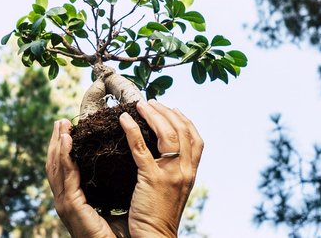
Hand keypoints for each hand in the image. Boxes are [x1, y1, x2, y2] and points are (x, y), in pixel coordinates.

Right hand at [46, 119, 116, 237]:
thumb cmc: (123, 234)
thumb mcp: (116, 203)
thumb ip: (114, 187)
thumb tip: (125, 166)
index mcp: (76, 201)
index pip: (65, 170)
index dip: (64, 150)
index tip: (67, 130)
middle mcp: (66, 202)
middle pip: (55, 166)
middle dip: (55, 143)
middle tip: (60, 122)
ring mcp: (66, 204)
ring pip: (56, 168)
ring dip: (57, 144)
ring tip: (61, 126)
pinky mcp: (71, 206)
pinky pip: (66, 176)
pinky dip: (64, 156)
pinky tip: (66, 140)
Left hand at [120, 100, 203, 237]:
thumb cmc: (160, 217)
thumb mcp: (174, 192)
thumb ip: (172, 173)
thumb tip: (161, 155)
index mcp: (191, 173)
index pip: (197, 139)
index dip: (185, 120)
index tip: (171, 109)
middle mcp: (185, 171)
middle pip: (183, 131)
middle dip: (167, 112)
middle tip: (151, 103)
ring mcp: (171, 174)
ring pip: (168, 134)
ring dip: (153, 115)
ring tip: (141, 105)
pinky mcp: (153, 179)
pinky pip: (141, 148)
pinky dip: (133, 130)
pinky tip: (124, 119)